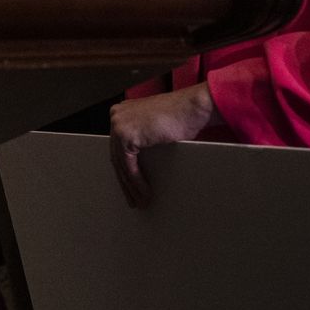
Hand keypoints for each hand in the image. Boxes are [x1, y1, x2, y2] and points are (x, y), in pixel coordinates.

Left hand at [107, 82, 217, 206]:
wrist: (193, 108)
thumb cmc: (182, 116)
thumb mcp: (156, 127)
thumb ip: (143, 137)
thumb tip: (140, 162)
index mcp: (121, 113)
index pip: (118, 147)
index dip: (123, 169)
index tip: (129, 186)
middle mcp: (116, 116)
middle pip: (117, 156)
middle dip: (125, 181)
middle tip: (132, 199)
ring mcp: (119, 125)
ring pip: (121, 164)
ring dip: (131, 186)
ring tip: (140, 202)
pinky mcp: (126, 135)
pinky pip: (128, 165)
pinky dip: (136, 181)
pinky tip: (144, 193)